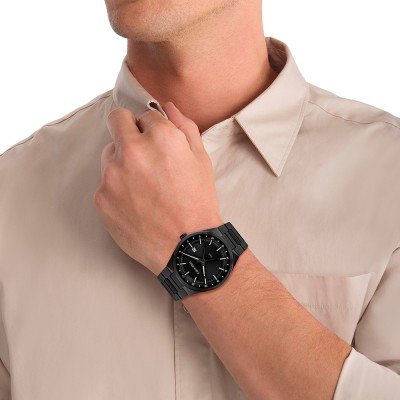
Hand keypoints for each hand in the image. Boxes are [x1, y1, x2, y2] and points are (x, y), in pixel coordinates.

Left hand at [93, 102, 222, 274]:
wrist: (187, 247)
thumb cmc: (198, 203)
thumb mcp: (201, 161)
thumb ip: (184, 126)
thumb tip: (167, 106)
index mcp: (161, 138)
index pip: (146, 114)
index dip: (155, 128)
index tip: (160, 144)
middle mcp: (132, 151)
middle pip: (117, 120)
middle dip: (129, 129)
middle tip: (144, 152)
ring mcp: (112, 175)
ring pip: (109, 153)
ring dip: (123, 160)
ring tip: (143, 185)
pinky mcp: (101, 198)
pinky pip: (105, 182)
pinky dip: (117, 188)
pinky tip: (136, 203)